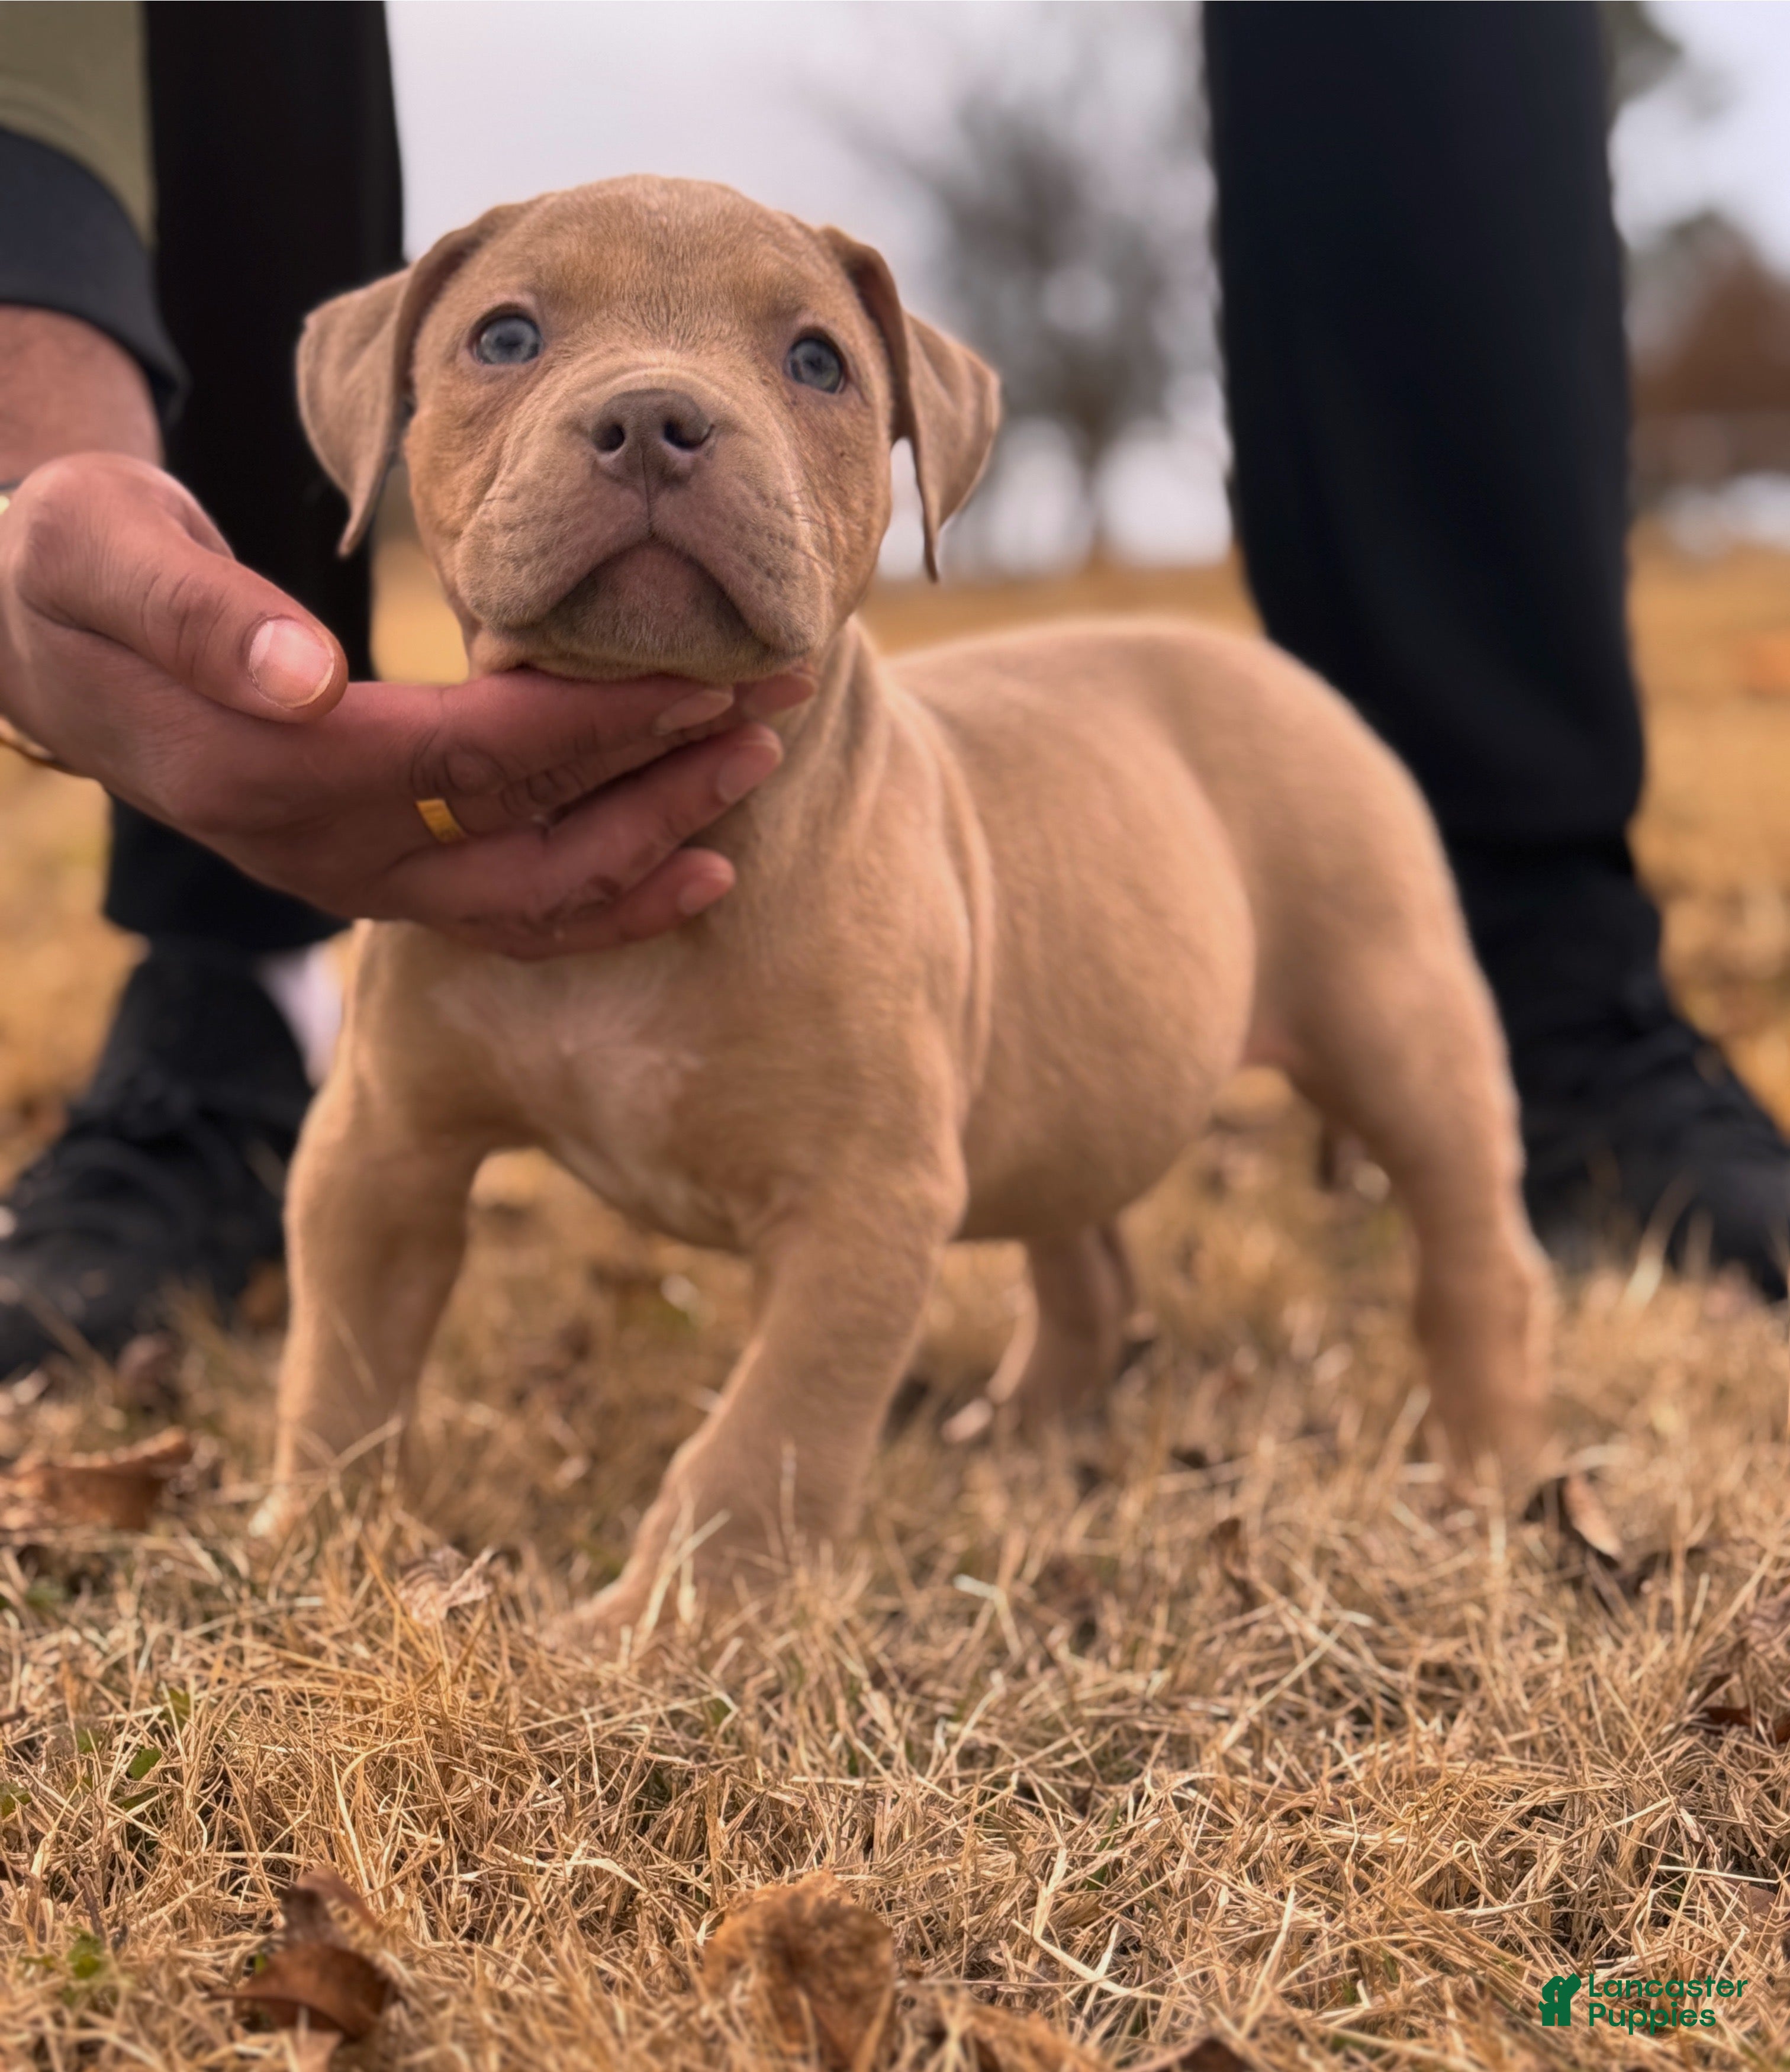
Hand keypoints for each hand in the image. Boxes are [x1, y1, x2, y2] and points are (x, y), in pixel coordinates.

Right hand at [0, 453, 809, 955]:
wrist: (45, 645)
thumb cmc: (75, 573)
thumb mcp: (97, 552)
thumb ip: (192, 613)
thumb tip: (303, 675)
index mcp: (266, 771)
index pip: (468, 753)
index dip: (594, 721)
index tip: (703, 676)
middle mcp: (322, 852)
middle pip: (526, 832)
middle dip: (660, 777)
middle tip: (778, 711)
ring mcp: (354, 878)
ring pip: (533, 893)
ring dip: (654, 840)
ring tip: (758, 769)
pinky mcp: (380, 873)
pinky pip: (511, 916)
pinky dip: (607, 904)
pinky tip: (695, 870)